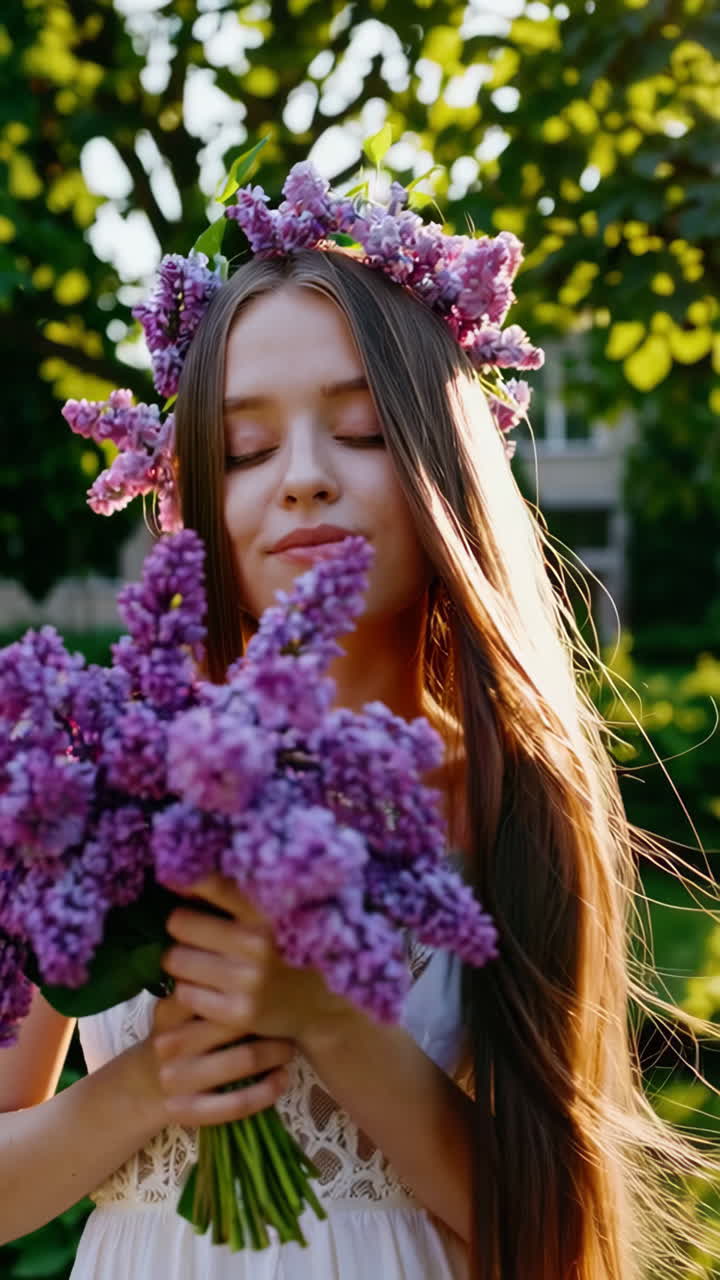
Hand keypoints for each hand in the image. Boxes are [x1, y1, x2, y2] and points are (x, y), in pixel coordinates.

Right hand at [148, 987, 293, 1127]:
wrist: (136, 1089)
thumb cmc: (173, 1038)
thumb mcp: (176, 1009)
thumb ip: (204, 986)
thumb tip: (251, 955)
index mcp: (170, 1011)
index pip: (214, 990)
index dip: (250, 985)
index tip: (276, 981)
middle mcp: (171, 1043)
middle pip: (235, 1021)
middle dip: (270, 1018)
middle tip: (289, 1016)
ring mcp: (177, 1079)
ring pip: (244, 1059)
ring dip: (275, 1052)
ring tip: (289, 1046)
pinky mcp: (187, 1110)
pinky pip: (237, 1103)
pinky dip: (266, 1091)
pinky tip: (281, 1079)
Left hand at [160, 873, 353, 1051]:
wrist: (324, 1004)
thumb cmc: (289, 948)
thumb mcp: (275, 912)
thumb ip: (237, 893)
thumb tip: (179, 876)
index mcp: (266, 908)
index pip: (210, 883)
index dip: (184, 880)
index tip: (173, 879)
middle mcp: (257, 941)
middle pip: (179, 922)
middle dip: (183, 927)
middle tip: (196, 934)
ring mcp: (248, 979)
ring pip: (176, 960)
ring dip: (182, 961)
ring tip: (202, 962)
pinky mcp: (238, 1013)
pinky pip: (185, 994)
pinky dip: (190, 991)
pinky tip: (209, 988)